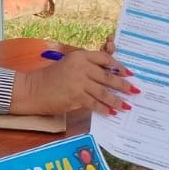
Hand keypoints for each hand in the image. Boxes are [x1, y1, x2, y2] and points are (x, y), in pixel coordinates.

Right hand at [11, 43, 135, 116]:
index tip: (128, 73)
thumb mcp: (69, 65)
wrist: (34, 89)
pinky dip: (104, 108)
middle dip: (123, 85)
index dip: (118, 66)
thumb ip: (87, 68)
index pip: (104, 59)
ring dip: (116, 100)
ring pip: (103, 92)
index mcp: (80, 56)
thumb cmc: (51, 77)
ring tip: (126, 105)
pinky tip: (111, 112)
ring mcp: (78, 81)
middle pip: (108, 76)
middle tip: (135, 90)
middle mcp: (81, 66)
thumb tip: (108, 77)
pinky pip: (94, 103)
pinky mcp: (75, 96)